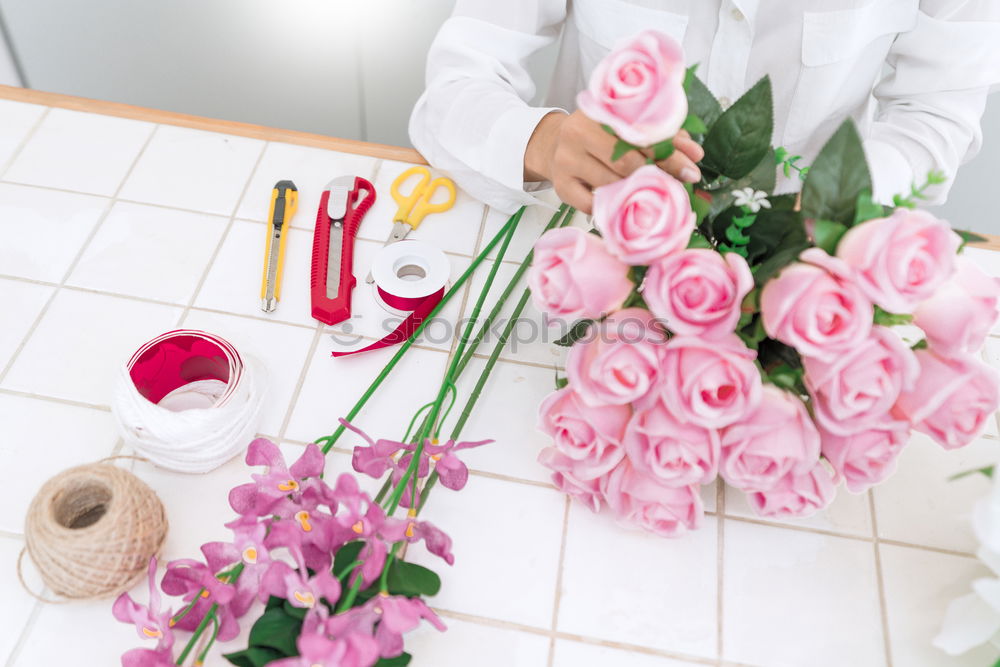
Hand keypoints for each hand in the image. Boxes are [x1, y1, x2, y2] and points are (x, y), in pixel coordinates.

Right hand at [524, 110, 704, 213]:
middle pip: (626, 161)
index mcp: (599, 111)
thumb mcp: (627, 127)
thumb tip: (695, 155)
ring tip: (653, 195)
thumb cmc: (599, 136)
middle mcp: (578, 133)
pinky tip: (622, 204)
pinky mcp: (561, 185)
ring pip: (611, 183)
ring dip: (635, 192)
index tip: (692, 171)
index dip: (670, 154)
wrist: (553, 145)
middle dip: (656, 176)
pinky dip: (610, 206)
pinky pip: (591, 204)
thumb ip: (662, 136)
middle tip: (676, 187)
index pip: (640, 133)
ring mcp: (566, 160)